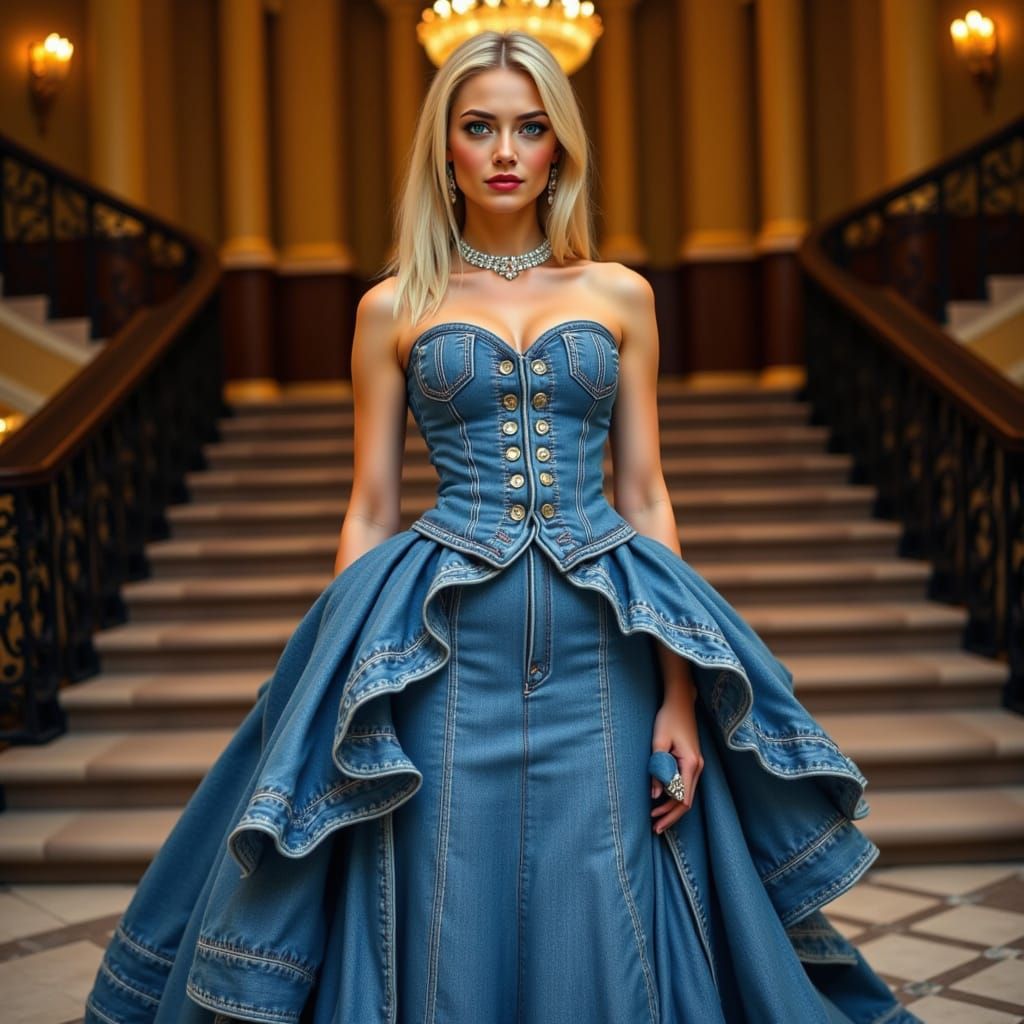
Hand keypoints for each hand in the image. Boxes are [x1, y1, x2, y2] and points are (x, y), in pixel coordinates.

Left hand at [649, 691, 702, 833]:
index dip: (669, 814)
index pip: (682, 799)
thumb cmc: (668, 719)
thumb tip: (656, 795)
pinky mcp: (693, 763)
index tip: (655, 823)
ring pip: (686, 795)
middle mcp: (698, 768)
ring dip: (672, 808)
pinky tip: (663, 800)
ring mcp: (697, 766)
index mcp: (691, 764)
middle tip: (654, 828)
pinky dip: (675, 796)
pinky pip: (685, 785)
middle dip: (670, 816)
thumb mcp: (658, 743)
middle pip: (686, 801)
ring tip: (655, 817)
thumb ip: (658, 770)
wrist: (681, 703)